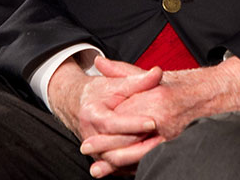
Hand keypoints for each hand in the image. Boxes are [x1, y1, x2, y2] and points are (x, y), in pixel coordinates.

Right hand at [47, 55, 161, 175]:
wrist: (77, 104)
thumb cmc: (98, 92)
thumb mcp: (116, 83)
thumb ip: (138, 80)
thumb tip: (157, 72)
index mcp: (92, 114)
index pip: (112, 123)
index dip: (133, 124)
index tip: (153, 121)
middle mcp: (89, 135)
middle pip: (114, 145)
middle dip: (138, 142)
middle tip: (162, 137)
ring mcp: (93, 150)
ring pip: (115, 160)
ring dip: (137, 156)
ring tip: (159, 148)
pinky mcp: (100, 158)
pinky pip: (117, 167)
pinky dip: (133, 164)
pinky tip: (150, 157)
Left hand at [78, 56, 239, 175]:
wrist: (219, 93)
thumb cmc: (187, 83)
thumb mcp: (155, 75)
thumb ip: (125, 72)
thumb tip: (99, 63)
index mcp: (156, 99)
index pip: (123, 116)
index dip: (104, 126)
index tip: (88, 129)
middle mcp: (163, 119)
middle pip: (127, 138)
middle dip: (105, 146)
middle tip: (87, 148)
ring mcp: (172, 135)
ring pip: (138, 153)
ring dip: (117, 162)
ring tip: (99, 168)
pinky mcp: (177, 144)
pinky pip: (152, 157)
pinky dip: (136, 165)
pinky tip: (123, 170)